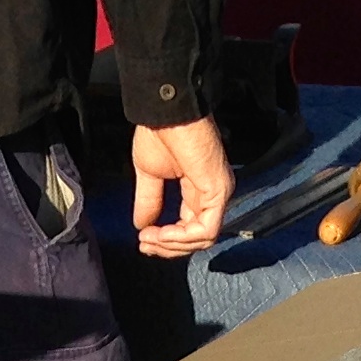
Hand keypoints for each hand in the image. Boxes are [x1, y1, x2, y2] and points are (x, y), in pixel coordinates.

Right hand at [132, 116, 230, 258]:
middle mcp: (212, 192)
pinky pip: (206, 229)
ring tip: (149, 238)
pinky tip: (162, 233)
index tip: (142, 240)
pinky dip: (182, 237)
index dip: (166, 240)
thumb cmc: (159, 132)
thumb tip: (142, 225)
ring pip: (203, 238)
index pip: (190, 227)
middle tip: (144, 245)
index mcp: (198, 187)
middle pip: (198, 238)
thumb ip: (149, 201)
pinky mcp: (218, 190)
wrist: (165, 112)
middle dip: (168, 247)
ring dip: (173, 245)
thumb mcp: (148, 174)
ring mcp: (218, 191)